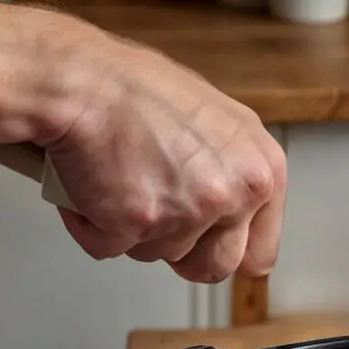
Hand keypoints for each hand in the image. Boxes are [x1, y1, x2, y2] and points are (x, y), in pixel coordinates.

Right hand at [33, 31, 286, 283]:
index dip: (226, 251)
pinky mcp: (139, 224)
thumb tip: (229, 213)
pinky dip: (92, 226)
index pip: (260, 251)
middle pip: (214, 267)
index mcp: (262, 169)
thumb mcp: (216, 124)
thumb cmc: (138, 91)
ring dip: (132, 229)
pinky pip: (109, 249)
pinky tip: (93, 184)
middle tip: (154, 211)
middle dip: (180, 250)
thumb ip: (231, 173)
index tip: (208, 248)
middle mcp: (234, 192)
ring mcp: (188, 211)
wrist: (86, 82)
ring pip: (157, 256)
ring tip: (121, 176)